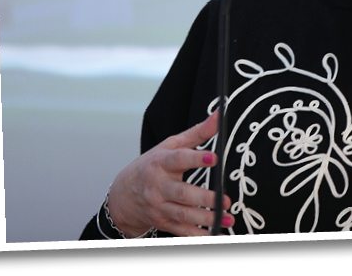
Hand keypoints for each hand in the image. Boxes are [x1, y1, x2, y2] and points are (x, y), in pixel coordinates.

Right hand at [106, 111, 233, 236]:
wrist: (123, 194)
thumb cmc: (151, 165)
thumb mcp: (171, 145)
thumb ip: (197, 132)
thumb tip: (220, 115)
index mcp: (161, 163)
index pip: (179, 159)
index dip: (196, 159)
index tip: (214, 158)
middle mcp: (159, 186)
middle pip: (182, 193)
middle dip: (204, 198)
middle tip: (225, 200)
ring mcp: (159, 206)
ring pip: (184, 215)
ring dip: (207, 219)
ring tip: (228, 219)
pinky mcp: (163, 222)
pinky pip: (182, 231)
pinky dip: (198, 236)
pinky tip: (215, 237)